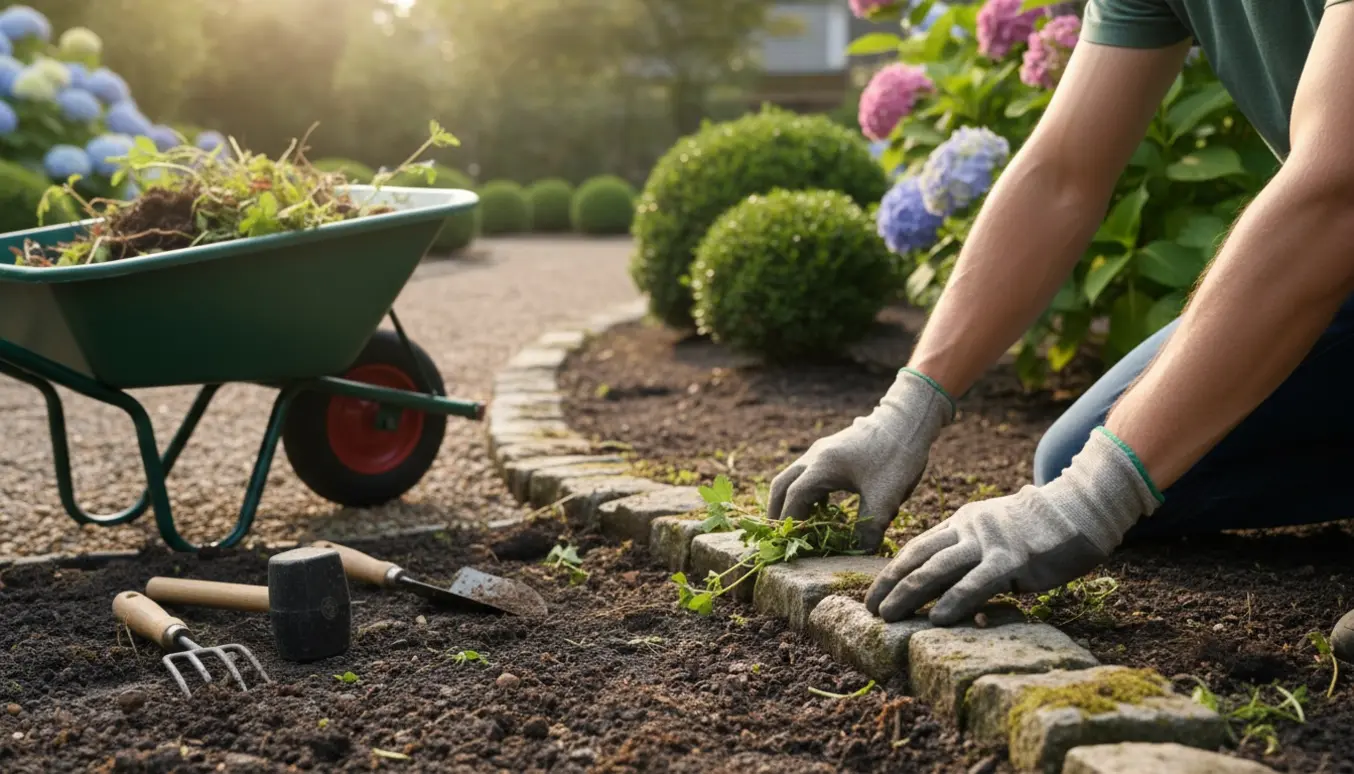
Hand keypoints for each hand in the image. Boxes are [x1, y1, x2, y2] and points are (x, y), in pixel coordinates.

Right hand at [767, 369, 953, 552]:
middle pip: (781, 485)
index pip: (793, 499)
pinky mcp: (831, 450)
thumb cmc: (896, 456)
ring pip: (792, 477)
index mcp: (821, 468)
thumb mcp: (885, 497)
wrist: (907, 421)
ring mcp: (821, 451)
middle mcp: (814, 457)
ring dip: (790, 501)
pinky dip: (805, 492)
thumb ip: (870, 528)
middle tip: (780, 537)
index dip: (790, 523)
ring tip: (799, 527)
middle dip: (777, 512)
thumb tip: (860, 552)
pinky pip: (806, 473)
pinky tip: (822, 509)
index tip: (790, 544)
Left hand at [866, 428, 1161, 624]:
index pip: (917, 548)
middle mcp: (968, 530)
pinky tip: (937, 619)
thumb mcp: (998, 536)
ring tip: (888, 616)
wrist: (1080, 507)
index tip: (873, 593)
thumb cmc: (1042, 529)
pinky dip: (954, 601)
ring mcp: (989, 543)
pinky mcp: (1012, 558)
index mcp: (962, 523)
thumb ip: (976, 558)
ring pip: (938, 569)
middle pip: (918, 558)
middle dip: (890, 585)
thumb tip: (958, 592)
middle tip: (869, 609)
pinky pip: (976, 583)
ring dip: (909, 594)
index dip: (892, 572)